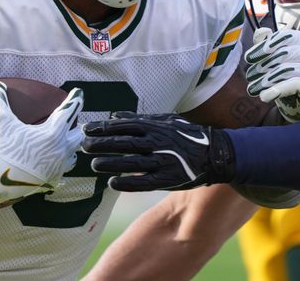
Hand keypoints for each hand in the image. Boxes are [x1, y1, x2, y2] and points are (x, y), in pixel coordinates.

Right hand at [0, 80, 84, 205]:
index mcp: (52, 134)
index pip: (68, 112)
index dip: (74, 100)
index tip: (79, 92)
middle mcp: (59, 151)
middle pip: (77, 135)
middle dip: (75, 125)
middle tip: (70, 120)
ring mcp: (57, 168)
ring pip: (72, 154)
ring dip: (70, 146)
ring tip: (64, 141)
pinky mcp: (50, 181)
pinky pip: (62, 170)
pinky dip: (60, 163)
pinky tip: (54, 162)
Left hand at [82, 112, 234, 191]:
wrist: (215, 153)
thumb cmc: (186, 135)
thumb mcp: (166, 120)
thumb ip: (140, 119)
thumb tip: (115, 116)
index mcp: (155, 126)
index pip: (124, 126)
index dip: (103, 127)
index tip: (86, 129)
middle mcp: (157, 142)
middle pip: (124, 143)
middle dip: (102, 144)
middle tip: (84, 146)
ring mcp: (163, 161)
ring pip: (131, 162)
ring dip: (111, 163)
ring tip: (94, 165)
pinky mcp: (168, 179)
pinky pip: (144, 182)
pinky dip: (128, 182)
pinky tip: (113, 183)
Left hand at [244, 28, 299, 122]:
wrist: (298, 101)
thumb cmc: (285, 75)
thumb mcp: (273, 57)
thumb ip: (266, 43)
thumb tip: (261, 32)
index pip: (282, 37)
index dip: (264, 47)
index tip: (248, 58)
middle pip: (283, 54)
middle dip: (263, 66)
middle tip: (250, 75)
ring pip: (286, 70)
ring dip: (266, 80)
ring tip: (253, 88)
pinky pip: (293, 84)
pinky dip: (276, 90)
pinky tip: (264, 96)